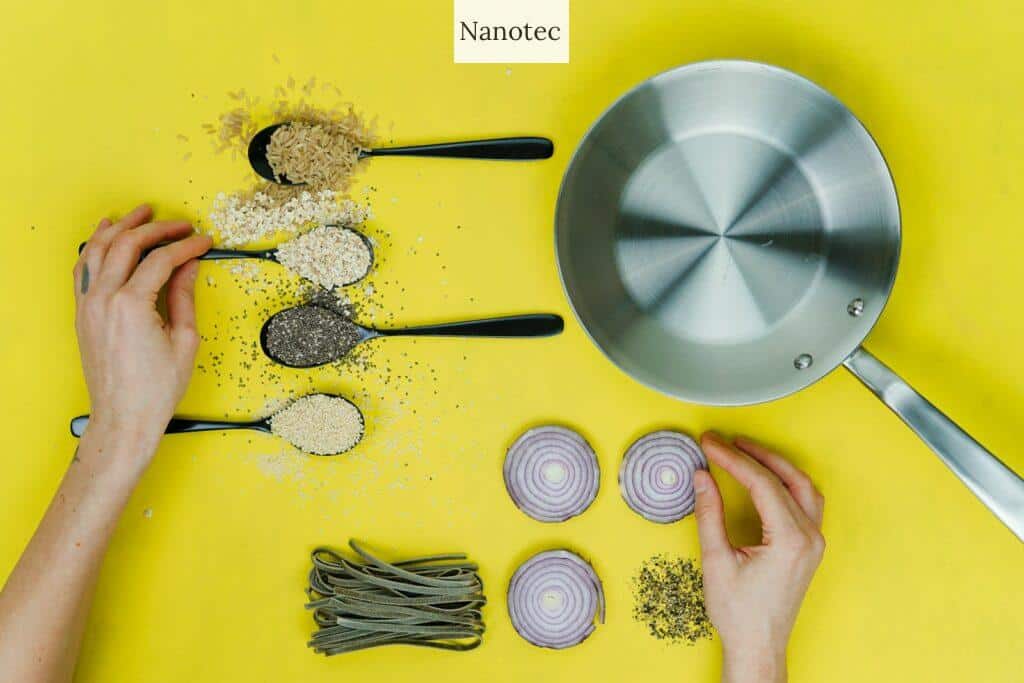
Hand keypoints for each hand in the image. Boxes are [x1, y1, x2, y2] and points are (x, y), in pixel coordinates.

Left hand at [73, 205, 211, 454]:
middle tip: (179, 224)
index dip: (187, 246)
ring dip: (121, 226)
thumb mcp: (184, 340)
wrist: (124, 417)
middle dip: (156, 228)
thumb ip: (184, 296)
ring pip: (99, 249)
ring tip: (141, 214)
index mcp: (132, 305)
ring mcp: (88, 305)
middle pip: (128, 244)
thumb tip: (189, 267)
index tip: (203, 242)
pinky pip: (84, 267)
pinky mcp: (83, 313)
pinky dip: (95, 246)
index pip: (161, 260)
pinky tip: (105, 234)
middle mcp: (104, 299)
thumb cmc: (154, 389)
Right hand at [694, 432, 824, 682]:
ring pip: (802, 486)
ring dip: (775, 465)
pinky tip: (765, 477)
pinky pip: (805, 502)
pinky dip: (786, 482)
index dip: (733, 459)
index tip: (710, 444)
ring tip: (745, 451)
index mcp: (789, 539)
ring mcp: (813, 542)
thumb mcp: (716, 560)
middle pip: (787, 478)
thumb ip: (709, 514)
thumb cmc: (739, 612)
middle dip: (755, 454)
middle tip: (725, 441)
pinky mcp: (809, 547)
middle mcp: (809, 537)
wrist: (758, 645)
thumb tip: (703, 477)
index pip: (761, 483)